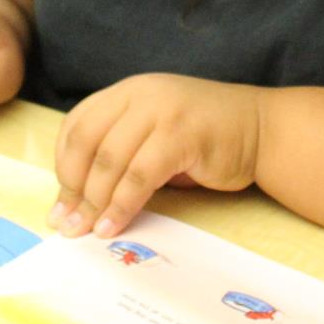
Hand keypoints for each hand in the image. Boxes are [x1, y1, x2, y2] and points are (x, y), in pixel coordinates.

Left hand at [49, 74, 264, 239]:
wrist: (262, 129)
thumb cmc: (205, 139)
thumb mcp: (154, 135)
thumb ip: (120, 154)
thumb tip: (77, 202)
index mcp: (128, 92)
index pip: (77, 125)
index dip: (63, 166)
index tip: (61, 203)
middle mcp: (141, 94)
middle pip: (86, 142)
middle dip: (73, 189)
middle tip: (67, 224)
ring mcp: (163, 110)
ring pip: (110, 160)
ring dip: (93, 203)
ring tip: (86, 231)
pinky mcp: (182, 134)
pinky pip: (139, 176)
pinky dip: (121, 205)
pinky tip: (113, 227)